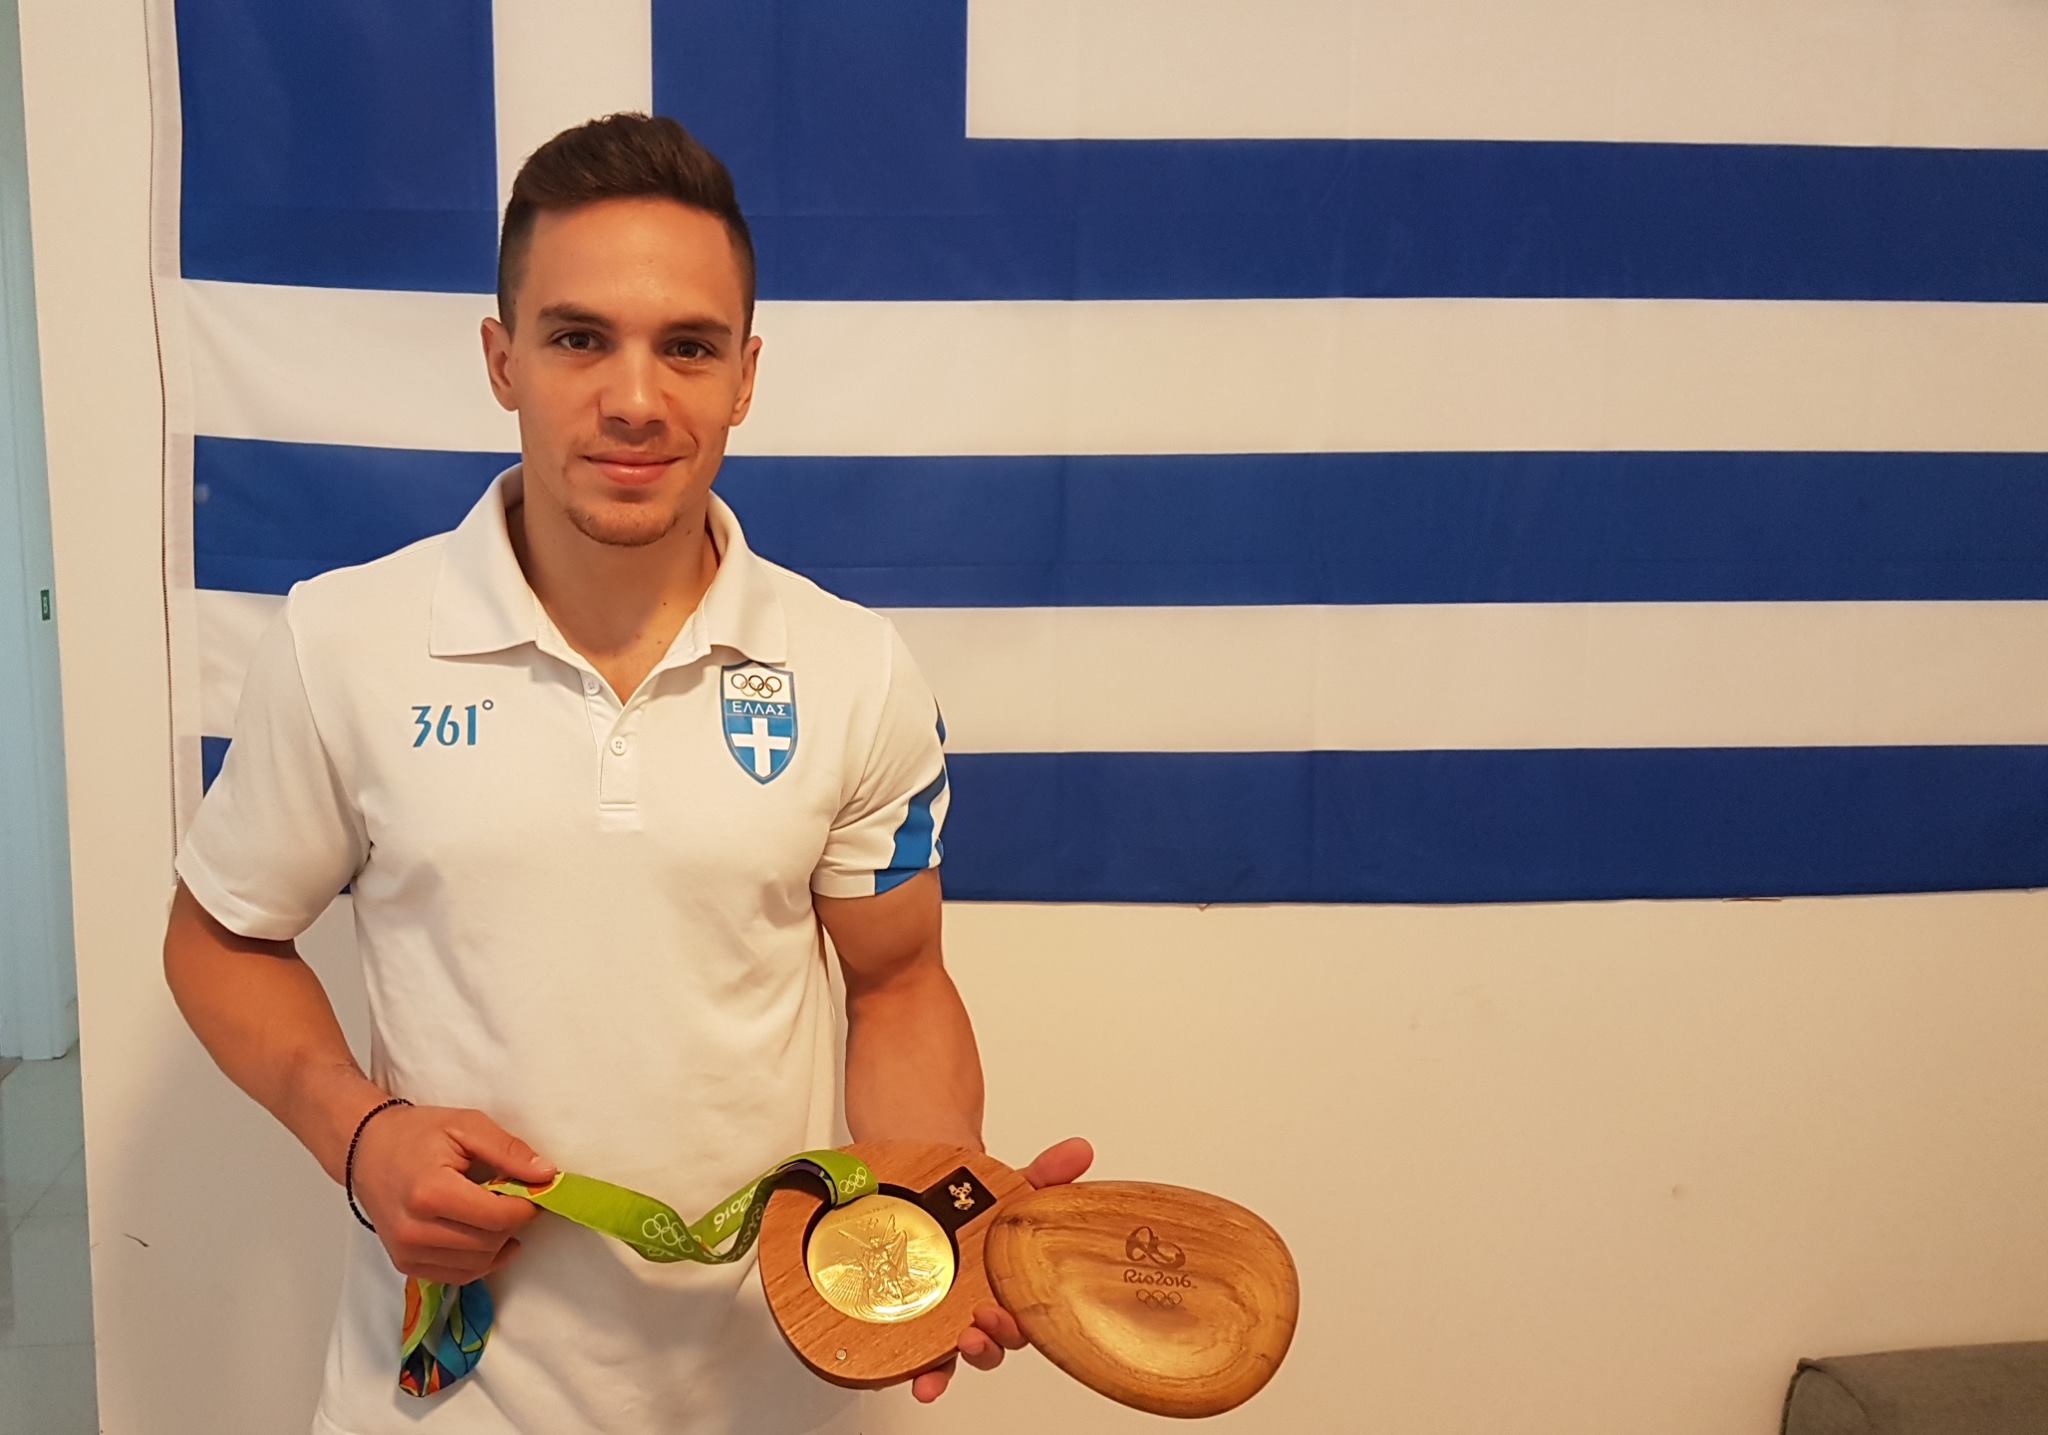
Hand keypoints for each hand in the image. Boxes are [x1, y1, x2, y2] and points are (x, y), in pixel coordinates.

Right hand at [350, 1103, 554, 1285]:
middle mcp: (414, 1230)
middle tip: (516, 1197)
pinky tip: (486, 1236)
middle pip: (489, 1243)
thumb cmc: (416, 1134)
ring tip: (496, 1212)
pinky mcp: (405, 1263)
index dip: (527, 1207)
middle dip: (513, 1222)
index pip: (498, 1217)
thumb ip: (508, 1150)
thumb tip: (547, 1175)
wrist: (365, 1150)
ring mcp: (407, 1251)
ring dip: (498, 1242)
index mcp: (430, 1192)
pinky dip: (480, 1259)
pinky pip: (458, 1275)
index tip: (536, 1191)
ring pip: (477, 1264)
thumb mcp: (467, 1126)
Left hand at [911, 1137, 1093, 1403]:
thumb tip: (1079, 1150)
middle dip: (985, 1347)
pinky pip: (916, 1355)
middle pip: (991, 1345)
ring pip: (953, 1359)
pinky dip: (914, 1373)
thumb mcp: (1020, 1184)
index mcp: (1015, 1288)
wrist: (940, 1191)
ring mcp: (948, 1319)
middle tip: (974, 1333)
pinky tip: (910, 1380)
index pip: (1026, 1322)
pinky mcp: (915, 1319)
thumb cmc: (987, 1202)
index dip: (1016, 1327)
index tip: (1008, 1317)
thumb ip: (1050, 1173)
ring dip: (948, 1371)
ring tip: (937, 1371)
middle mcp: (984, 1310)